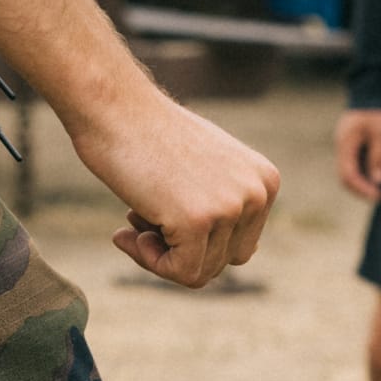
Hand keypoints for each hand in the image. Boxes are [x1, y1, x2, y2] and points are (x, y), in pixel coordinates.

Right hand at [74, 79, 277, 287]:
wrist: (115, 108)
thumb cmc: (148, 136)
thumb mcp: (205, 167)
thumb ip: (224, 204)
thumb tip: (234, 254)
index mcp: (265, 181)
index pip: (240, 243)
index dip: (198, 241)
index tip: (161, 216)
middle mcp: (257, 194)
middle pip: (224, 261)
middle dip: (182, 250)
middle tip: (142, 220)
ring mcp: (230, 207)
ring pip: (202, 271)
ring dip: (161, 256)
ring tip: (132, 220)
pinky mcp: (198, 221)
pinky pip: (181, 272)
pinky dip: (149, 261)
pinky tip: (125, 231)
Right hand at [336, 107, 380, 203]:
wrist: (373, 90)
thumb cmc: (378, 111)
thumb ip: (380, 156)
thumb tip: (379, 180)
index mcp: (346, 144)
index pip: (348, 175)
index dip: (362, 189)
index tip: (379, 196)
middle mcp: (342, 146)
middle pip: (346, 176)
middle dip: (361, 189)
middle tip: (380, 196)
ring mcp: (346, 145)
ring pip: (350, 170)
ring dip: (363, 182)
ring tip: (379, 189)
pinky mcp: (353, 143)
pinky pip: (355, 163)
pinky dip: (364, 172)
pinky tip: (377, 175)